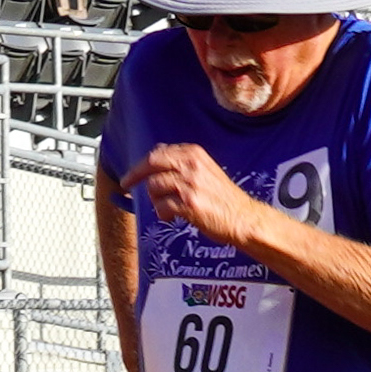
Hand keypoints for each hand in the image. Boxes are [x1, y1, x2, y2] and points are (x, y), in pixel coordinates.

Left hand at [121, 144, 261, 246]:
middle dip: (135, 174)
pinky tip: (172, 218)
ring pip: (153, 186)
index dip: (142, 164)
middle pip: (151, 163)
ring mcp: (189, 184)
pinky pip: (161, 206)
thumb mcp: (205, 170)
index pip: (158, 153)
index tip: (133, 172)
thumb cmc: (224, 198)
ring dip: (156, 200)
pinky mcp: (188, 204)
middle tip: (127, 184)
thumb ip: (182, 163)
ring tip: (168, 208)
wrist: (244, 218)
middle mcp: (191, 166)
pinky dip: (163, 214)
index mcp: (194, 154)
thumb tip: (154, 159)